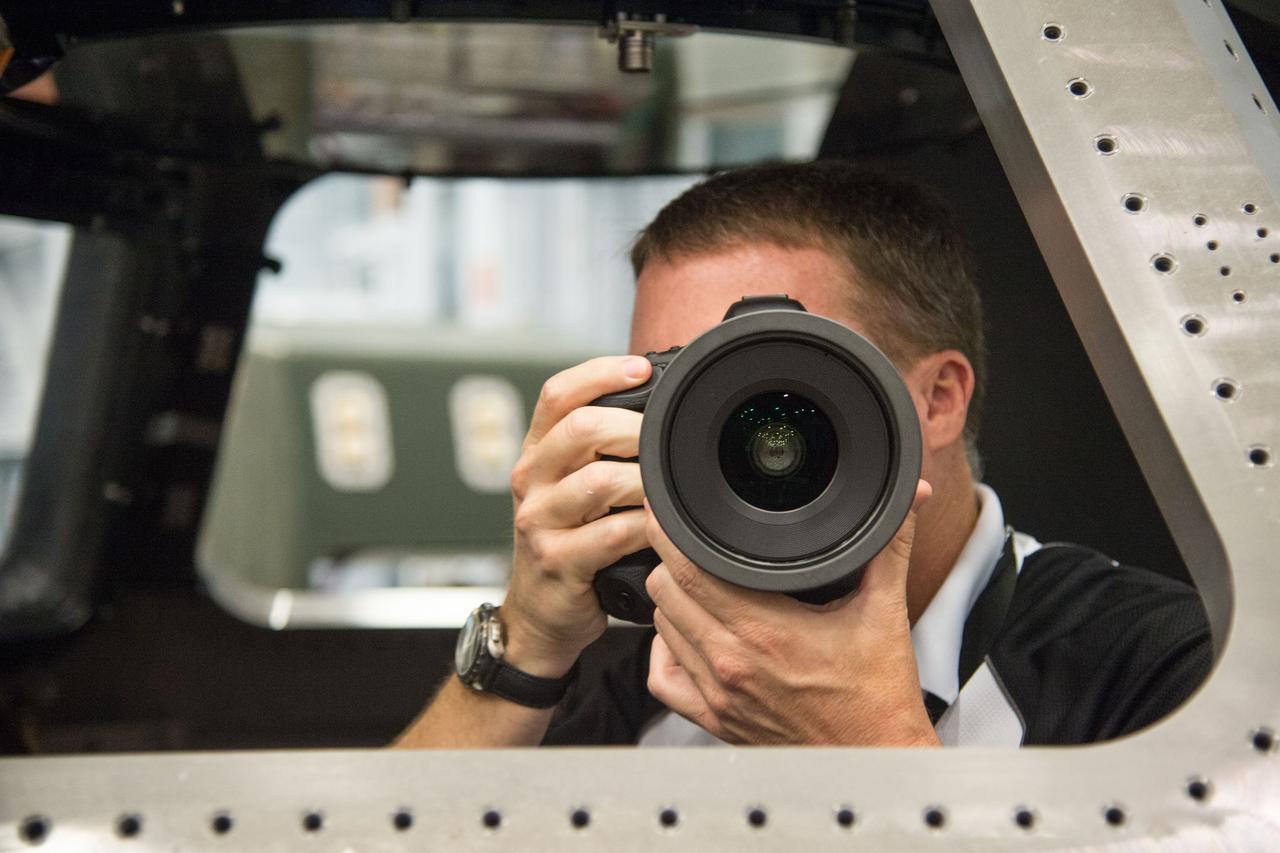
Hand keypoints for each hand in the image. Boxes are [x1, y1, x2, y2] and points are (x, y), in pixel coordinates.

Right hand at [500, 356, 653, 676]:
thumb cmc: (571, 543)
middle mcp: (530, 480)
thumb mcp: (574, 490)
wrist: (540, 615)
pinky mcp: (558, 562)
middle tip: (666, 444)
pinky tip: (659, 529)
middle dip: (635, 430)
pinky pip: (611, 534)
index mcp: (537, 453)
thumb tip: (660, 410)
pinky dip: (645, 528)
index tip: (640, 369)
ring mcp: (539, 522)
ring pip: (600, 481)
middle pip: (581, 428)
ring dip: (645, 482)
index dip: (599, 373)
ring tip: (666, 490)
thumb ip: (602, 452)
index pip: (557, 393)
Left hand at [644, 480, 938, 745]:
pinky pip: (663, 679)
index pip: (688, 570)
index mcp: (765, 631)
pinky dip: (666, 651)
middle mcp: (731, 663)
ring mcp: (717, 695)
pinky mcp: (714, 720)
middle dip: (673, 560)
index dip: (673, 535)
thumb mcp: (886, 611)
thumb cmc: (879, 698)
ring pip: (661, 628)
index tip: (674, 514)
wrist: (877, 760)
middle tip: (691, 543)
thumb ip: (890, 547)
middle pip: (666, 592)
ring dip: (673, 601)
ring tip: (696, 582)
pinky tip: (686, 634)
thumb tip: (910, 499)